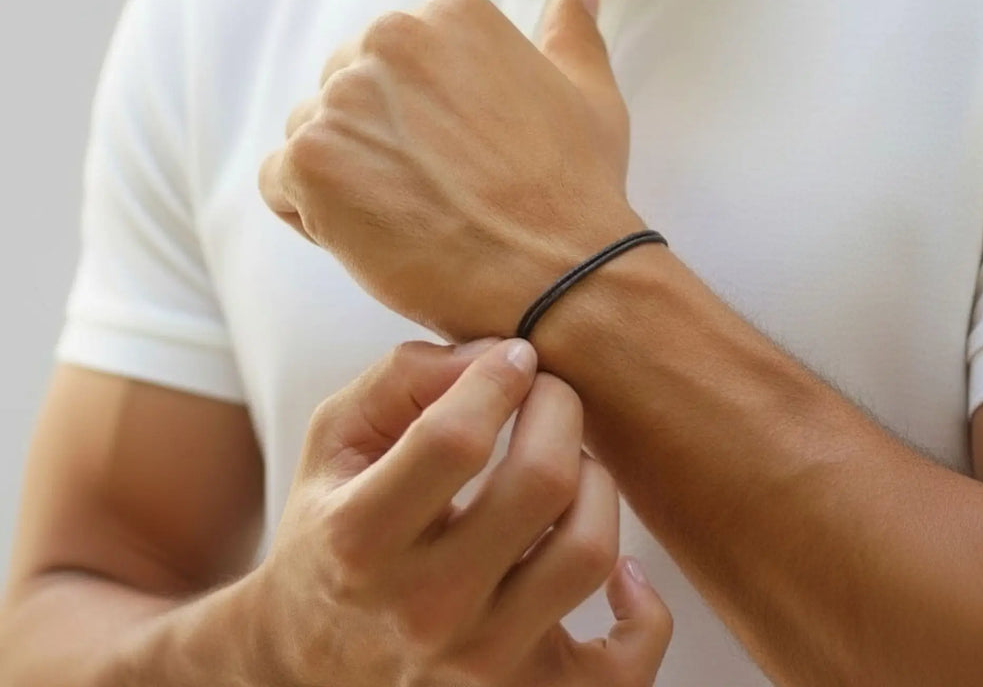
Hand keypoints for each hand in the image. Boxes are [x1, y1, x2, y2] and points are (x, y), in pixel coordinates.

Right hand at [244, 337, 672, 685]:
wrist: (310, 668)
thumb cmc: (331, 537)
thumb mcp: (335, 441)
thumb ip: (403, 378)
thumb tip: (495, 355)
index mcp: (362, 535)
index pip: (456, 437)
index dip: (499, 377)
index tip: (515, 357)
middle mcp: (423, 606)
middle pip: (541, 481)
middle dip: (559, 409)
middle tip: (548, 395)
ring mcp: (481, 662)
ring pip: (590, 551)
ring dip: (597, 484)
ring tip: (570, 468)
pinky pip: (627, 664)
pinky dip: (643, 611)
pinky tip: (619, 572)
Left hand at [258, 0, 645, 341]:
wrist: (557, 274)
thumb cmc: (574, 189)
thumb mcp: (588, 95)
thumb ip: (571, 33)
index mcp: (450, 15)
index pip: (397, 58)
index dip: (420, 117)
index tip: (457, 157)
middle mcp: (389, 40)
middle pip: (349, 88)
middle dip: (377, 138)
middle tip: (433, 191)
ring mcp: (343, 99)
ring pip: (314, 133)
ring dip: (345, 177)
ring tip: (407, 219)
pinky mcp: (308, 161)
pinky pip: (280, 181)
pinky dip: (313, 213)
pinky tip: (372, 235)